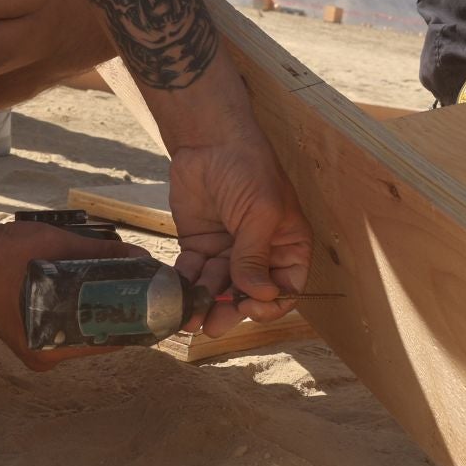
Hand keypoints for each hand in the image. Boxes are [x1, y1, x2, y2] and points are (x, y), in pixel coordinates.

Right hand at [0, 220, 148, 370]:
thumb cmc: (8, 252)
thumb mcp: (58, 248)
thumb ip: (100, 255)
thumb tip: (139, 257)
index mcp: (48, 347)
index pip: (105, 343)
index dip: (131, 325)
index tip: (152, 310)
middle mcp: (40, 355)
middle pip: (92, 339)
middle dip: (114, 317)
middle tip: (138, 296)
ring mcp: (29, 347)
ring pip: (76, 333)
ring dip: (94, 314)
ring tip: (119, 292)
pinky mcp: (22, 334)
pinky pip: (58, 327)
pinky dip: (74, 312)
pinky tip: (90, 294)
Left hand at [167, 132, 313, 337]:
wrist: (209, 141)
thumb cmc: (248, 168)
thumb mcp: (260, 212)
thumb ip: (255, 255)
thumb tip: (257, 295)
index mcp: (288, 245)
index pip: (286, 287)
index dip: (271, 303)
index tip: (251, 306)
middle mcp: (261, 253)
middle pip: (250, 294)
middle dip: (232, 310)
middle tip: (214, 324)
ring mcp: (229, 250)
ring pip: (220, 287)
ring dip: (206, 304)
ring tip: (191, 319)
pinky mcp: (200, 245)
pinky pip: (195, 273)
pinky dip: (186, 286)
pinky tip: (178, 295)